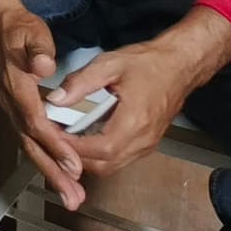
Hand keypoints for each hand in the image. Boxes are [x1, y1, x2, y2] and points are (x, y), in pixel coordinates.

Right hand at [0, 0, 83, 209]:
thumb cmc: (19, 29)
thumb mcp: (31, 31)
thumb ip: (38, 48)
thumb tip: (44, 66)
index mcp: (16, 87)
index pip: (36, 122)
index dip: (55, 145)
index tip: (75, 165)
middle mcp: (10, 103)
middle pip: (31, 144)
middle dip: (52, 172)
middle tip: (72, 198)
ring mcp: (10, 109)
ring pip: (29, 147)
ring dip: (49, 173)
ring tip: (70, 196)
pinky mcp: (14, 111)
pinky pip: (29, 141)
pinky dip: (44, 160)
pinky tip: (58, 174)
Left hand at [59, 10, 230, 188]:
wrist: (179, 66)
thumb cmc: (147, 64)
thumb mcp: (109, 64)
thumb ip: (80, 83)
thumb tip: (56, 100)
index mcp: (134, 121)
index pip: (100, 149)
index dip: (73, 147)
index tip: (51, 136)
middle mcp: (142, 140)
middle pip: (105, 165)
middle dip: (75, 158)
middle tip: (53, 140)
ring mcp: (147, 145)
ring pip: (112, 167)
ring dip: (87, 160)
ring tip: (65, 141)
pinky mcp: (147, 144)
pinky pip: (121, 160)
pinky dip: (100, 156)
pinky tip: (85, 140)